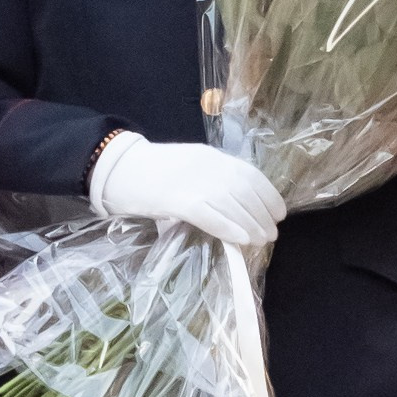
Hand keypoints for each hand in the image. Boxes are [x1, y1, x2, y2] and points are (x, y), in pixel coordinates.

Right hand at [92, 134, 284, 248]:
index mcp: (209, 156)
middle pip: (245, 191)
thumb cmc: (147, 172)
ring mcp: (193, 182)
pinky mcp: (178, 200)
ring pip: (233, 204)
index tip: (279, 212)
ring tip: (263, 240)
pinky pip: (211, 216)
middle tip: (272, 232)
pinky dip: (230, 228)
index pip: (250, 173)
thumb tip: (226, 213)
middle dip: (263, 213)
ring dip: (253, 224)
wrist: (117, 168)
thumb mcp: (183, 170)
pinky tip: (243, 240)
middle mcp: (206, 166)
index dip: (269, 194)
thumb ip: (204, 187)